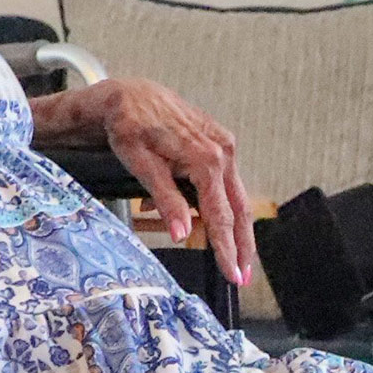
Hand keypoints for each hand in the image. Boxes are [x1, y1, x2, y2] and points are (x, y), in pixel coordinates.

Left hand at [45, 77, 255, 286]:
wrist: (129, 95)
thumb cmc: (130, 125)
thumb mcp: (140, 164)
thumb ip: (166, 199)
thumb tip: (182, 233)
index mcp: (206, 157)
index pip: (221, 215)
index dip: (227, 248)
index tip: (232, 274)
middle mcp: (222, 150)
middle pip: (239, 209)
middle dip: (242, 246)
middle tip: (242, 276)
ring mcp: (224, 146)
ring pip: (237, 197)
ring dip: (234, 228)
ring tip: (232, 256)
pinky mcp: (220, 144)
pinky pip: (227, 183)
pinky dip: (222, 206)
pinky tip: (213, 223)